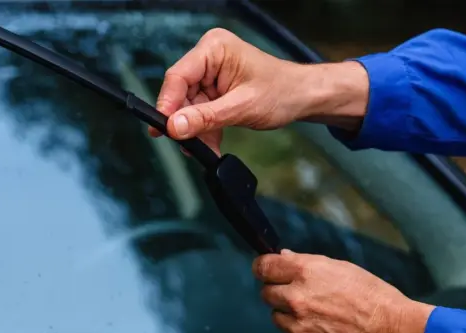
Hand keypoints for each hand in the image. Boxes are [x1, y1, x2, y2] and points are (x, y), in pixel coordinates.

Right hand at [151, 28, 368, 153]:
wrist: (302, 98)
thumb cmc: (281, 91)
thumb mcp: (241, 107)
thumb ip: (205, 118)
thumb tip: (174, 126)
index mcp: (214, 48)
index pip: (178, 76)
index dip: (168, 104)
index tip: (162, 129)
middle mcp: (209, 58)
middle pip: (181, 93)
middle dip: (183, 121)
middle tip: (183, 145)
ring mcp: (211, 75)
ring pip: (189, 107)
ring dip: (195, 130)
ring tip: (201, 149)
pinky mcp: (215, 91)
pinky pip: (200, 112)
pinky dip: (204, 130)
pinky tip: (209, 145)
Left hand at [253, 250, 434, 332]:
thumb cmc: (375, 299)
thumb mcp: (344, 270)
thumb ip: (308, 264)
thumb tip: (284, 259)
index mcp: (306, 273)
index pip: (264, 267)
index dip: (264, 267)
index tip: (265, 270)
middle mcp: (296, 299)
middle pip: (266, 293)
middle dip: (279, 292)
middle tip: (300, 296)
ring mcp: (296, 327)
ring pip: (278, 317)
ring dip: (290, 316)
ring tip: (319, 317)